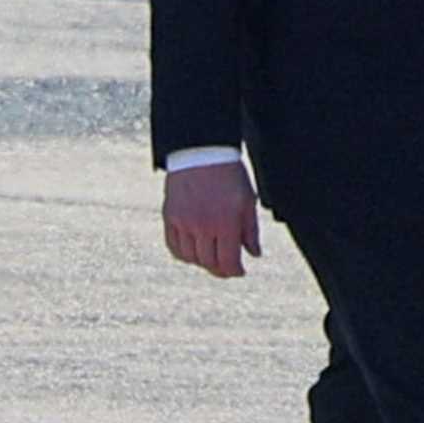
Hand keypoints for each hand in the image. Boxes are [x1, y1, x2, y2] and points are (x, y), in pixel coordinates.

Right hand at [162, 161, 261, 276]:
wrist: (202, 151)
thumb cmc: (229, 174)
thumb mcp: (247, 201)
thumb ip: (251, 230)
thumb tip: (254, 255)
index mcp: (226, 223)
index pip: (228, 262)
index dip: (235, 271)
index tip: (240, 271)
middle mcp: (203, 226)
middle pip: (209, 263)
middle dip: (220, 270)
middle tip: (227, 268)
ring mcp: (184, 222)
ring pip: (190, 258)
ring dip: (202, 263)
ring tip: (211, 258)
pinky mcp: (170, 216)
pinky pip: (173, 246)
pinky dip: (183, 254)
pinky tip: (193, 251)